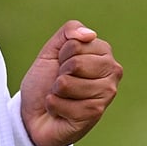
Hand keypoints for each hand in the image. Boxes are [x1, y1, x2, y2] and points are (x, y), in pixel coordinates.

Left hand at [18, 20, 122, 145]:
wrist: (35, 113)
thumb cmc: (46, 81)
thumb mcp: (51, 51)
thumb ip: (69, 32)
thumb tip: (90, 34)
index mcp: (103, 52)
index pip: (76, 43)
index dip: (61, 54)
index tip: (62, 64)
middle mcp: (112, 72)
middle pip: (75, 63)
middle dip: (59, 73)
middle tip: (61, 82)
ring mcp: (107, 93)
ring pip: (67, 84)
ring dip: (56, 91)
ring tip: (62, 96)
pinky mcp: (96, 113)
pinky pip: (64, 103)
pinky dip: (54, 106)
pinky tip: (61, 111)